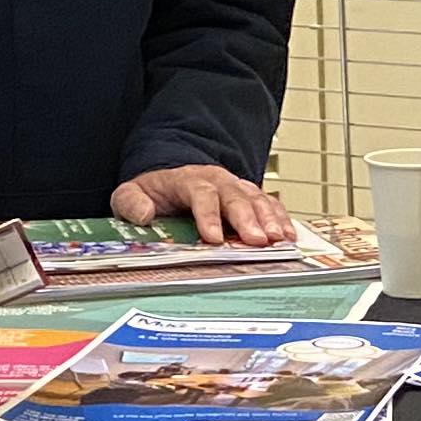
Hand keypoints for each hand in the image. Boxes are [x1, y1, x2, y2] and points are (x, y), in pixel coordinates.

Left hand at [112, 164, 291, 244]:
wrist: (171, 179)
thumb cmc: (154, 193)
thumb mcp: (130, 194)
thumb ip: (131, 202)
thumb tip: (143, 214)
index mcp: (187, 180)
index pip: (200, 193)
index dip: (209, 215)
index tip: (214, 239)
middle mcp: (216, 180)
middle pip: (235, 196)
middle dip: (248, 219)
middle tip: (258, 241)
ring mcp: (236, 188)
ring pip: (257, 199)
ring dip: (270, 219)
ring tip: (279, 240)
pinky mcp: (249, 198)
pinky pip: (270, 204)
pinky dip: (281, 219)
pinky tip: (289, 236)